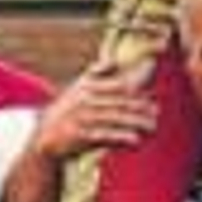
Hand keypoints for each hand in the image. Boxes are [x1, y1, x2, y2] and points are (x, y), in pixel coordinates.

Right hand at [35, 61, 157, 163]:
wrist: (45, 134)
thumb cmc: (67, 109)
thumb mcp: (78, 86)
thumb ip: (97, 73)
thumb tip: (114, 61)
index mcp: (88, 86)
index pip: (117, 85)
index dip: (137, 88)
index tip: (152, 96)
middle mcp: (86, 100)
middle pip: (120, 102)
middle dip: (140, 107)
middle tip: (156, 111)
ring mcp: (84, 118)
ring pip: (116, 119)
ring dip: (136, 123)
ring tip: (152, 127)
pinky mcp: (81, 136)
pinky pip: (105, 136)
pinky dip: (122, 138)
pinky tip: (136, 140)